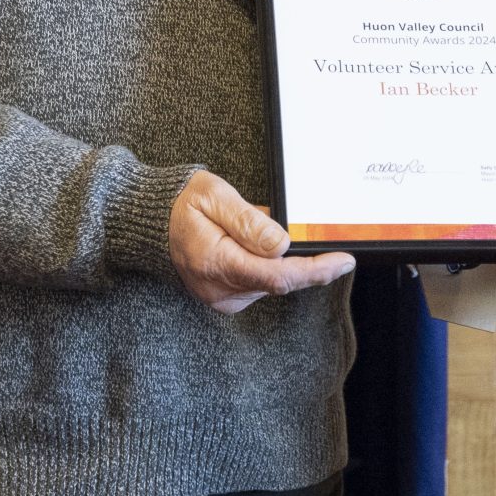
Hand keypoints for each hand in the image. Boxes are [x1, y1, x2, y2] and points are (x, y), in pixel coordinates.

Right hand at [167, 169, 353, 311]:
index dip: (317, 270)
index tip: (344, 260)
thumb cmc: (181, 204)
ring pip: (271, 281)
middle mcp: (220, 289)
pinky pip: (259, 282)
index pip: (279, 276)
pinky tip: (246, 243)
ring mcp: (222, 298)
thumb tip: (283, 244)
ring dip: (276, 257)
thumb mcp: (214, 196)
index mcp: (217, 263)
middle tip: (287, 224)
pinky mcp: (226, 299)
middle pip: (279, 280)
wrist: (151, 222)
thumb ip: (249, 222)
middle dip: (297, 255)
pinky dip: (264, 263)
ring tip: (249, 226)